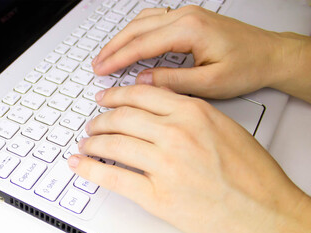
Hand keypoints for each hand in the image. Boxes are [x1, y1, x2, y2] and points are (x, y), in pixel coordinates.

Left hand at [68, 85, 310, 232]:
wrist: (265, 211)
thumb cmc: (251, 173)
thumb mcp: (222, 127)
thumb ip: (188, 113)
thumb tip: (157, 107)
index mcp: (193, 113)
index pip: (141, 95)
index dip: (117, 95)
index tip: (105, 97)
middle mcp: (176, 135)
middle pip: (122, 118)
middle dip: (101, 118)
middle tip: (93, 122)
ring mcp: (165, 165)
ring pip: (113, 144)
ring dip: (93, 142)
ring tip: (87, 142)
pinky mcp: (157, 196)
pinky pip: (114, 177)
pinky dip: (91, 169)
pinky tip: (81, 164)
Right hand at [92, 6, 310, 100]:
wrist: (270, 54)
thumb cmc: (247, 66)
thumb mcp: (209, 82)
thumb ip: (173, 81)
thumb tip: (144, 81)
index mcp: (189, 30)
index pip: (142, 44)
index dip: (119, 59)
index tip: (102, 70)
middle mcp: (186, 16)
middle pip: (138, 29)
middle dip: (114, 47)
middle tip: (98, 63)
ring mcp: (188, 15)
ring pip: (144, 22)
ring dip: (123, 37)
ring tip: (108, 53)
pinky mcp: (190, 19)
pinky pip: (155, 20)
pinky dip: (137, 31)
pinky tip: (131, 39)